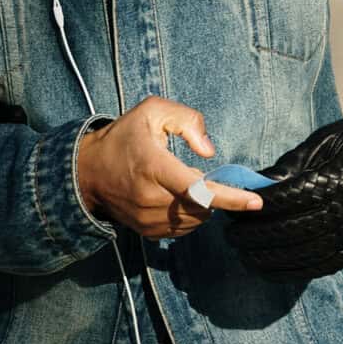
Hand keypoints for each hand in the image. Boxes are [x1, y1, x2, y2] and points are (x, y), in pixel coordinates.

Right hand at [76, 98, 264, 239]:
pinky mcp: (148, 232)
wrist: (87, 173)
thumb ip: (187, 120)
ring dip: (202, 205)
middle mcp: (151, 198)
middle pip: (203, 206)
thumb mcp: (152, 111)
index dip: (230, 198)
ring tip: (180, 184)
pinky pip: (184, 229)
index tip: (256, 202)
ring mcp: (148, 219)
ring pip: (196, 220)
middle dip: (212, 192)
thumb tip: (210, 152)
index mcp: (154, 168)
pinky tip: (176, 199)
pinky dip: (191, 215)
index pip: (198, 188)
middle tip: (192, 173)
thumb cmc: (123, 138)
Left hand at [231, 83, 342, 280]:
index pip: (286, 201)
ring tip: (243, 253)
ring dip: (267, 258)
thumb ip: (287, 168)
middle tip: (230, 235)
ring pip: (302, 255)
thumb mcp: (321, 143)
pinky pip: (320, 267)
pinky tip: (268, 269)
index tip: (231, 208)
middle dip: (254, 236)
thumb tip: (251, 186)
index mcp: (336, 180)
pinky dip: (291, 272)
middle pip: (290, 232)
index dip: (255, 208)